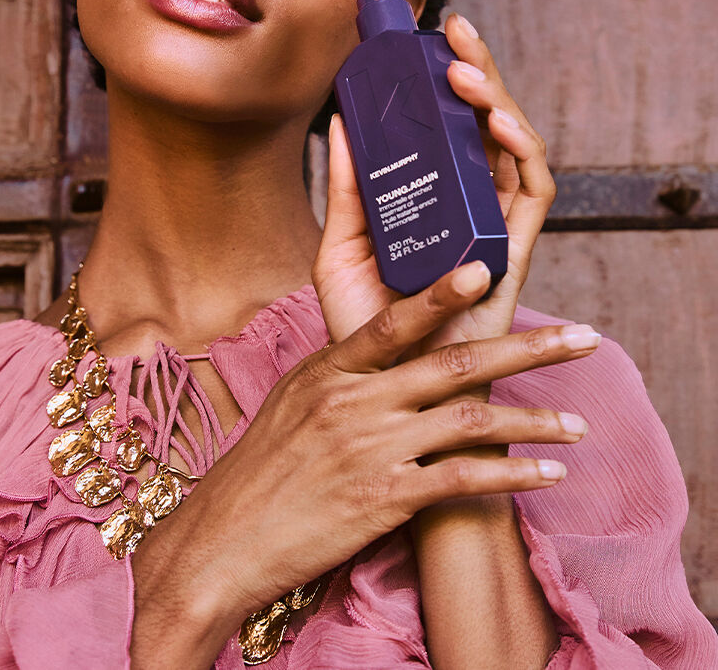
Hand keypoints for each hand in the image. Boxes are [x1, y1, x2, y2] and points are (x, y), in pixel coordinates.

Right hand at [138, 279, 597, 649]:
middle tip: (582, 337)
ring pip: (469, 421)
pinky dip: (511, 476)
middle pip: (453, 364)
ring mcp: (372, 450)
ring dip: (533, 420)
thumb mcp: (295, 396)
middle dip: (527, 348)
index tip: (486, 270)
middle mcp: (355, 403)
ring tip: (578, 423)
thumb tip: (386, 336)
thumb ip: (342, 365)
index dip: (441, 292)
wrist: (226, 537)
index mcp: (330, 369)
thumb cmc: (262, 464)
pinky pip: (461, 480)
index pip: (393, 320)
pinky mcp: (384, 499)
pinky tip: (547, 474)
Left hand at [314, 12, 555, 352]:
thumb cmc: (366, 328)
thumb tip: (340, 123)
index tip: (417, 35)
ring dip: (497, 99)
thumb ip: (347, 190)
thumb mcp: (342, 247)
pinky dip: (523, 152)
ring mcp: (492, 226)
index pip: (446, 127)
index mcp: (431, 198)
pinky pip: (532, 194)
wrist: (385, 397)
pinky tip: (497, 123)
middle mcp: (467, 205)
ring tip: (464, 70)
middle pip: (483, 124)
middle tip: (452, 29)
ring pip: (513, 147)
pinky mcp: (512, 253)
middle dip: (475, 70)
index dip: (438, 79)